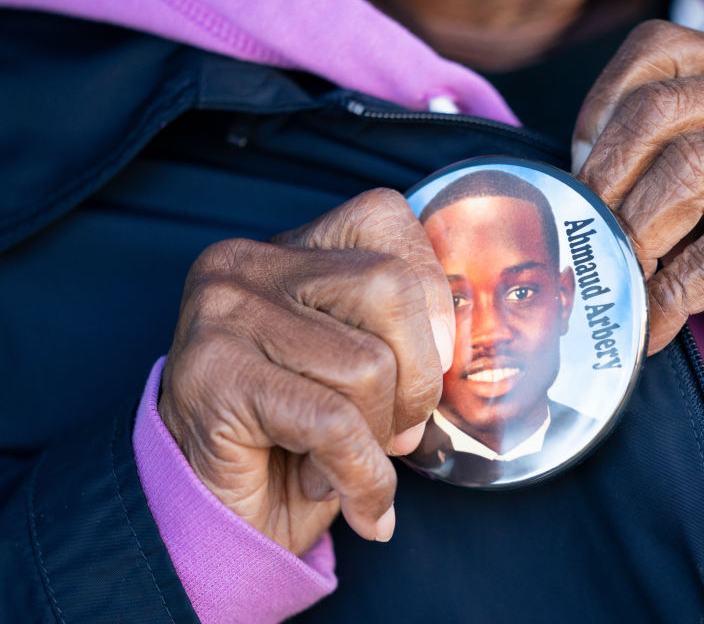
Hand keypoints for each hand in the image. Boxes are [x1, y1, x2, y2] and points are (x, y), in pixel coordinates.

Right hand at [159, 189, 454, 553]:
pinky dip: (364, 476)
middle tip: (399, 430)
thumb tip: (461, 345)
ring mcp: (224, 314)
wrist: (211, 518)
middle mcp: (247, 263)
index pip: (385, 217)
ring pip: (368, 364)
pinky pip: (334, 423)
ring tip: (346, 460)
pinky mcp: (215, 376)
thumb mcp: (353, 364)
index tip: (435, 359)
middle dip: (418, 377)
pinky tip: (354, 500)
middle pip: (389, 287)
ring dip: (380, 436)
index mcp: (286, 247)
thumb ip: (398, 331)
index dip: (431, 292)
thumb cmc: (296, 440)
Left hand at [573, 21, 703, 395]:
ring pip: (687, 170)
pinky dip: (675, 294)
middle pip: (661, 110)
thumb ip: (673, 184)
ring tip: (621, 281)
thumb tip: (584, 203)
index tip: (581, 172)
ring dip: (637, 237)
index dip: (600, 110)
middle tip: (589, 235)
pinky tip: (658, 323)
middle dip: (606, 181)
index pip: (660, 50)